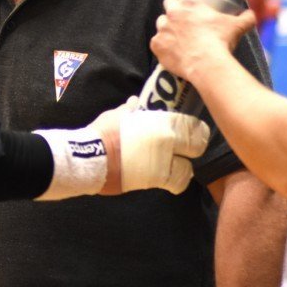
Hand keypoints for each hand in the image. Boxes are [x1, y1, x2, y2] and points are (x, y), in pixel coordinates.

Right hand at [90, 101, 209, 194]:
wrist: (89, 159)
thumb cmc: (104, 132)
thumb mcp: (117, 115)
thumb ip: (130, 109)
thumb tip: (134, 102)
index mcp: (162, 127)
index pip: (194, 129)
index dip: (197, 131)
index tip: (196, 132)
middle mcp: (168, 147)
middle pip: (196, 150)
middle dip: (194, 150)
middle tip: (187, 149)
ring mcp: (162, 167)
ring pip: (186, 171)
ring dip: (182, 167)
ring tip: (174, 164)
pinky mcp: (152, 184)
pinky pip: (170, 184)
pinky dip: (168, 179)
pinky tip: (160, 174)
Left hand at [151, 0, 255, 81]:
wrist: (206, 65)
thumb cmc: (220, 42)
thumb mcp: (237, 26)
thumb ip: (245, 17)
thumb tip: (250, 14)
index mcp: (190, 2)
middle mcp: (173, 12)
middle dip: (176, 2)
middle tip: (186, 10)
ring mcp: (163, 28)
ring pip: (162, 20)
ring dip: (169, 23)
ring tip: (180, 32)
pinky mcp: (156, 44)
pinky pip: (157, 40)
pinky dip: (164, 43)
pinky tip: (173, 48)